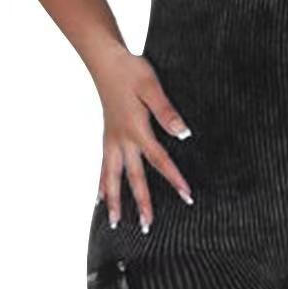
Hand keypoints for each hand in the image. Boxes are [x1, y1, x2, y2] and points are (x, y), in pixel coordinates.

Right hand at [93, 48, 193, 231]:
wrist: (104, 61)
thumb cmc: (130, 71)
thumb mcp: (152, 86)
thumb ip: (166, 111)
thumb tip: (182, 134)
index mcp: (137, 130)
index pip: (159, 160)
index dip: (174, 180)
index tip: (187, 196)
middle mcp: (122, 140)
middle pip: (133, 178)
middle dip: (142, 204)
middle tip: (148, 228)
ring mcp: (111, 140)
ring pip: (111, 178)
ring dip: (115, 202)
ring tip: (115, 224)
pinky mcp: (107, 137)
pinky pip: (103, 167)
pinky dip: (102, 185)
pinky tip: (101, 200)